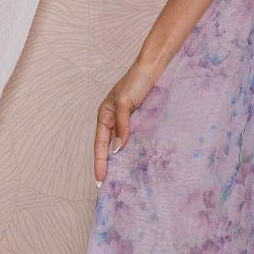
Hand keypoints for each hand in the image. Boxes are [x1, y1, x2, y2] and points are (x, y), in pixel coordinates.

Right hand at [94, 59, 157, 183]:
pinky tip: (137, 160)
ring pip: (121, 144)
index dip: (99, 163)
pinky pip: (134, 138)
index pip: (99, 145)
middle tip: (108, 186)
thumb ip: (121, 126)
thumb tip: (117, 149)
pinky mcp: (140, 119)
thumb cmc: (136, 81)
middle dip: (107, 165)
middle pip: (108, 147)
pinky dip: (134, 150)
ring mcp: (127, 120)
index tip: (99, 181)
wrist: (153, 68)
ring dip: (121, 159)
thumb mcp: (124, 103)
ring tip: (122, 178)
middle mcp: (113, 119)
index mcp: (104, 115)